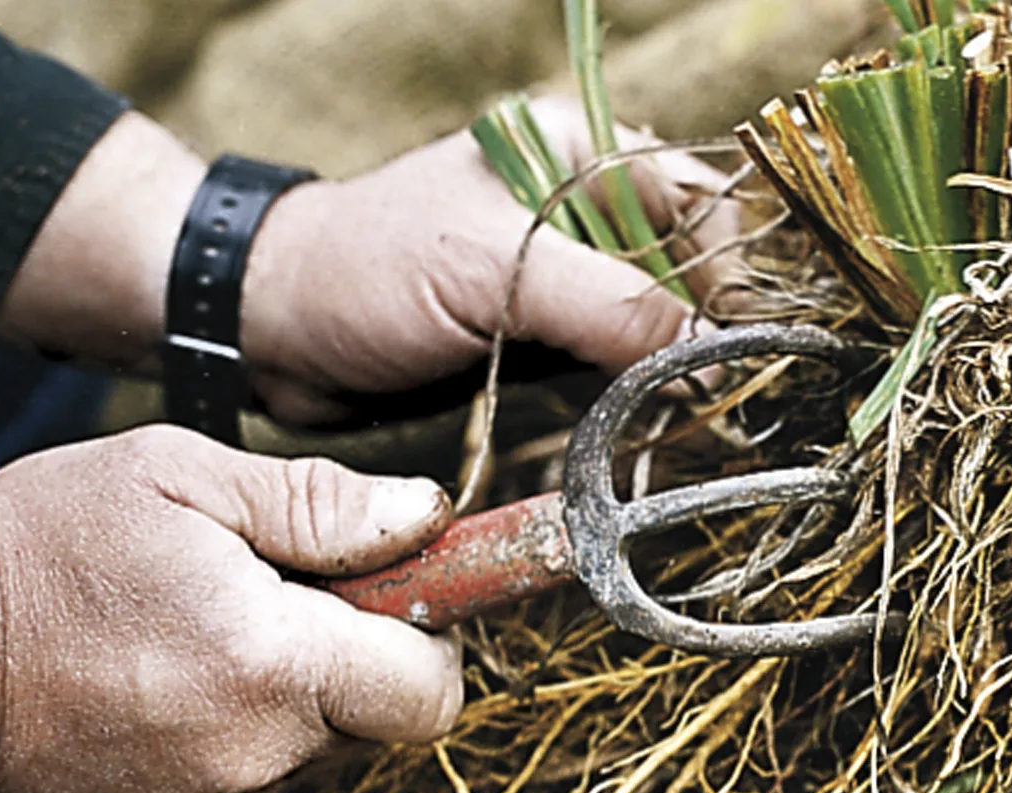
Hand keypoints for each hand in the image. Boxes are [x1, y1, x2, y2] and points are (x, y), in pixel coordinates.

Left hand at [0, 100, 736, 424]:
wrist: (274, 329)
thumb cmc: (366, 275)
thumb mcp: (490, 273)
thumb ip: (605, 305)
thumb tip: (706, 353)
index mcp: (574, 152)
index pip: (694, 204)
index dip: (725, 277)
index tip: (736, 353)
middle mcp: (576, 204)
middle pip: (682, 265)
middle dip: (703, 332)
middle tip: (716, 401)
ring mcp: (557, 270)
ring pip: (650, 318)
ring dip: (669, 369)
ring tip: (687, 420)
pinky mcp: (536, 327)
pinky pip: (608, 357)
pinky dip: (629, 390)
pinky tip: (641, 422)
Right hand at [0, 425, 462, 792]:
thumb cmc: (45, 547)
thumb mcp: (183, 478)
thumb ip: (320, 504)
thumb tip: (426, 515)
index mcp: (269, 661)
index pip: (428, 689)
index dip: (428, 639)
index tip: (396, 598)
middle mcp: (250, 754)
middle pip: (371, 718)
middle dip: (350, 659)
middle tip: (277, 599)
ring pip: (307, 750)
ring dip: (285, 696)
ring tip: (202, 637)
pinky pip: (245, 785)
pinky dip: (231, 738)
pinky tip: (169, 687)